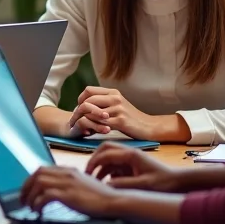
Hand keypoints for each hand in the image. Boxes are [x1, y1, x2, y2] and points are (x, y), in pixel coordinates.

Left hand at [20, 166, 119, 218]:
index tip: (26, 190)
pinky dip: (38, 203)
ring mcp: (68, 183)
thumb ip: (69, 184)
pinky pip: (45, 196)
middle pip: (37, 174)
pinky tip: (38, 211)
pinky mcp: (69, 194)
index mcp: (69, 170)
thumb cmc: (100, 197)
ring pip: (38, 183)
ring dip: (30, 196)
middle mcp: (66, 173)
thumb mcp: (82, 185)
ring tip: (29, 207)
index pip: (42, 169)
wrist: (114, 201)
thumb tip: (53, 192)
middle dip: (26, 187)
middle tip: (23, 200)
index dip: (30, 180)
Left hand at [67, 87, 181, 140]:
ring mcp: (118, 109)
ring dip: (85, 121)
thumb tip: (85, 103)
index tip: (79, 109)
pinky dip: (93, 128)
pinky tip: (92, 132)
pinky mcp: (120, 121)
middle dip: (78, 112)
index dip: (80, 100)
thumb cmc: (131, 118)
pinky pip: (100, 123)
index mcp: (113, 92)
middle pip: (87, 101)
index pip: (88, 91)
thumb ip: (104, 102)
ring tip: (82, 127)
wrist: (149, 127)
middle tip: (75, 121)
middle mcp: (115, 98)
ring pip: (92, 112)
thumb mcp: (118, 104)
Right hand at [85, 142, 182, 191]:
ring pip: (108, 158)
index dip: (93, 162)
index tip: (86, 174)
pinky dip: (107, 172)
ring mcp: (130, 159)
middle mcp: (129, 153)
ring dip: (100, 167)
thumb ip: (123, 184)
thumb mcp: (143, 185)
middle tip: (87, 173)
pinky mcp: (131, 165)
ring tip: (94, 182)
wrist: (178, 182)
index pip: (105, 153)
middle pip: (105, 149)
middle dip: (94, 160)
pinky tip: (106, 184)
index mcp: (131, 155)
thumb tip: (105, 185)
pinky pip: (115, 166)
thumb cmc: (164, 183)